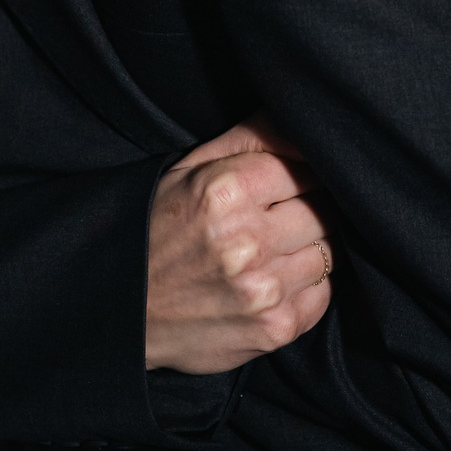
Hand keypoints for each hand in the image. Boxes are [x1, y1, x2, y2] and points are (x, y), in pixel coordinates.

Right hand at [144, 117, 334, 374]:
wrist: (120, 315)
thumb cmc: (154, 233)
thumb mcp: (186, 171)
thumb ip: (247, 140)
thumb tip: (298, 121)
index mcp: (225, 191)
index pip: (307, 165)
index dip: (303, 172)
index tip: (291, 182)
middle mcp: (248, 241)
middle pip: (325, 208)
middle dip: (311, 207)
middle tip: (285, 215)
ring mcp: (264, 290)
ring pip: (330, 251)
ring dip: (310, 248)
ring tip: (276, 250)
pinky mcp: (275, 329)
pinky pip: (322, 294)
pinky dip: (307, 287)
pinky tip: (274, 281)